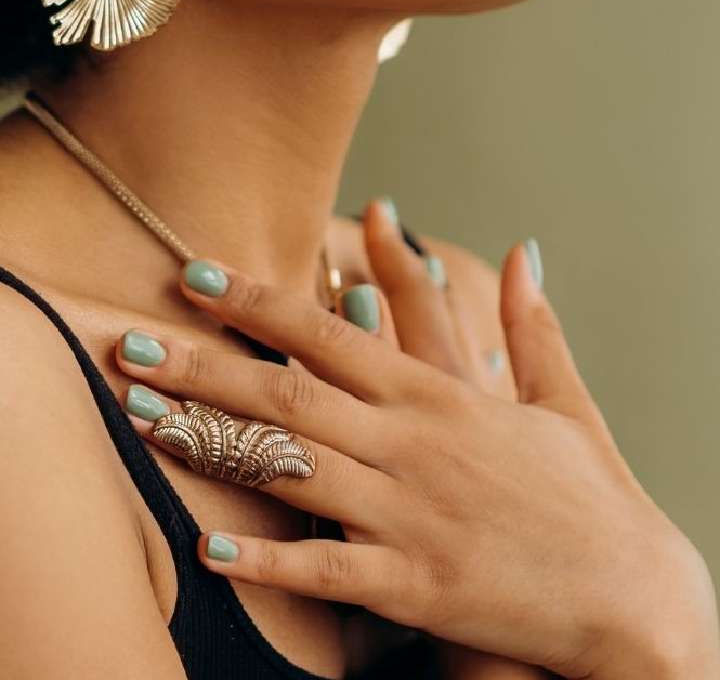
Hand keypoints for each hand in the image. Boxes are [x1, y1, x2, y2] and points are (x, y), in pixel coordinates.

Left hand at [114, 204, 719, 678]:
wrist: (633, 598)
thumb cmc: (593, 497)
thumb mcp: (563, 400)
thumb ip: (533, 324)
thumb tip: (526, 250)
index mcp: (441, 394)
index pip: (331, 332)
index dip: (258, 302)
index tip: (196, 277)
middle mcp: (414, 444)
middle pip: (289, 394)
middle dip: (203, 366)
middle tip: (131, 344)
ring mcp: (410, 514)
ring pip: (292, 467)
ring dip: (211, 444)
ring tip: (144, 420)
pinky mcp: (414, 585)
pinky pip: (326, 569)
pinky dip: (269, 559)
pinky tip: (212, 547)